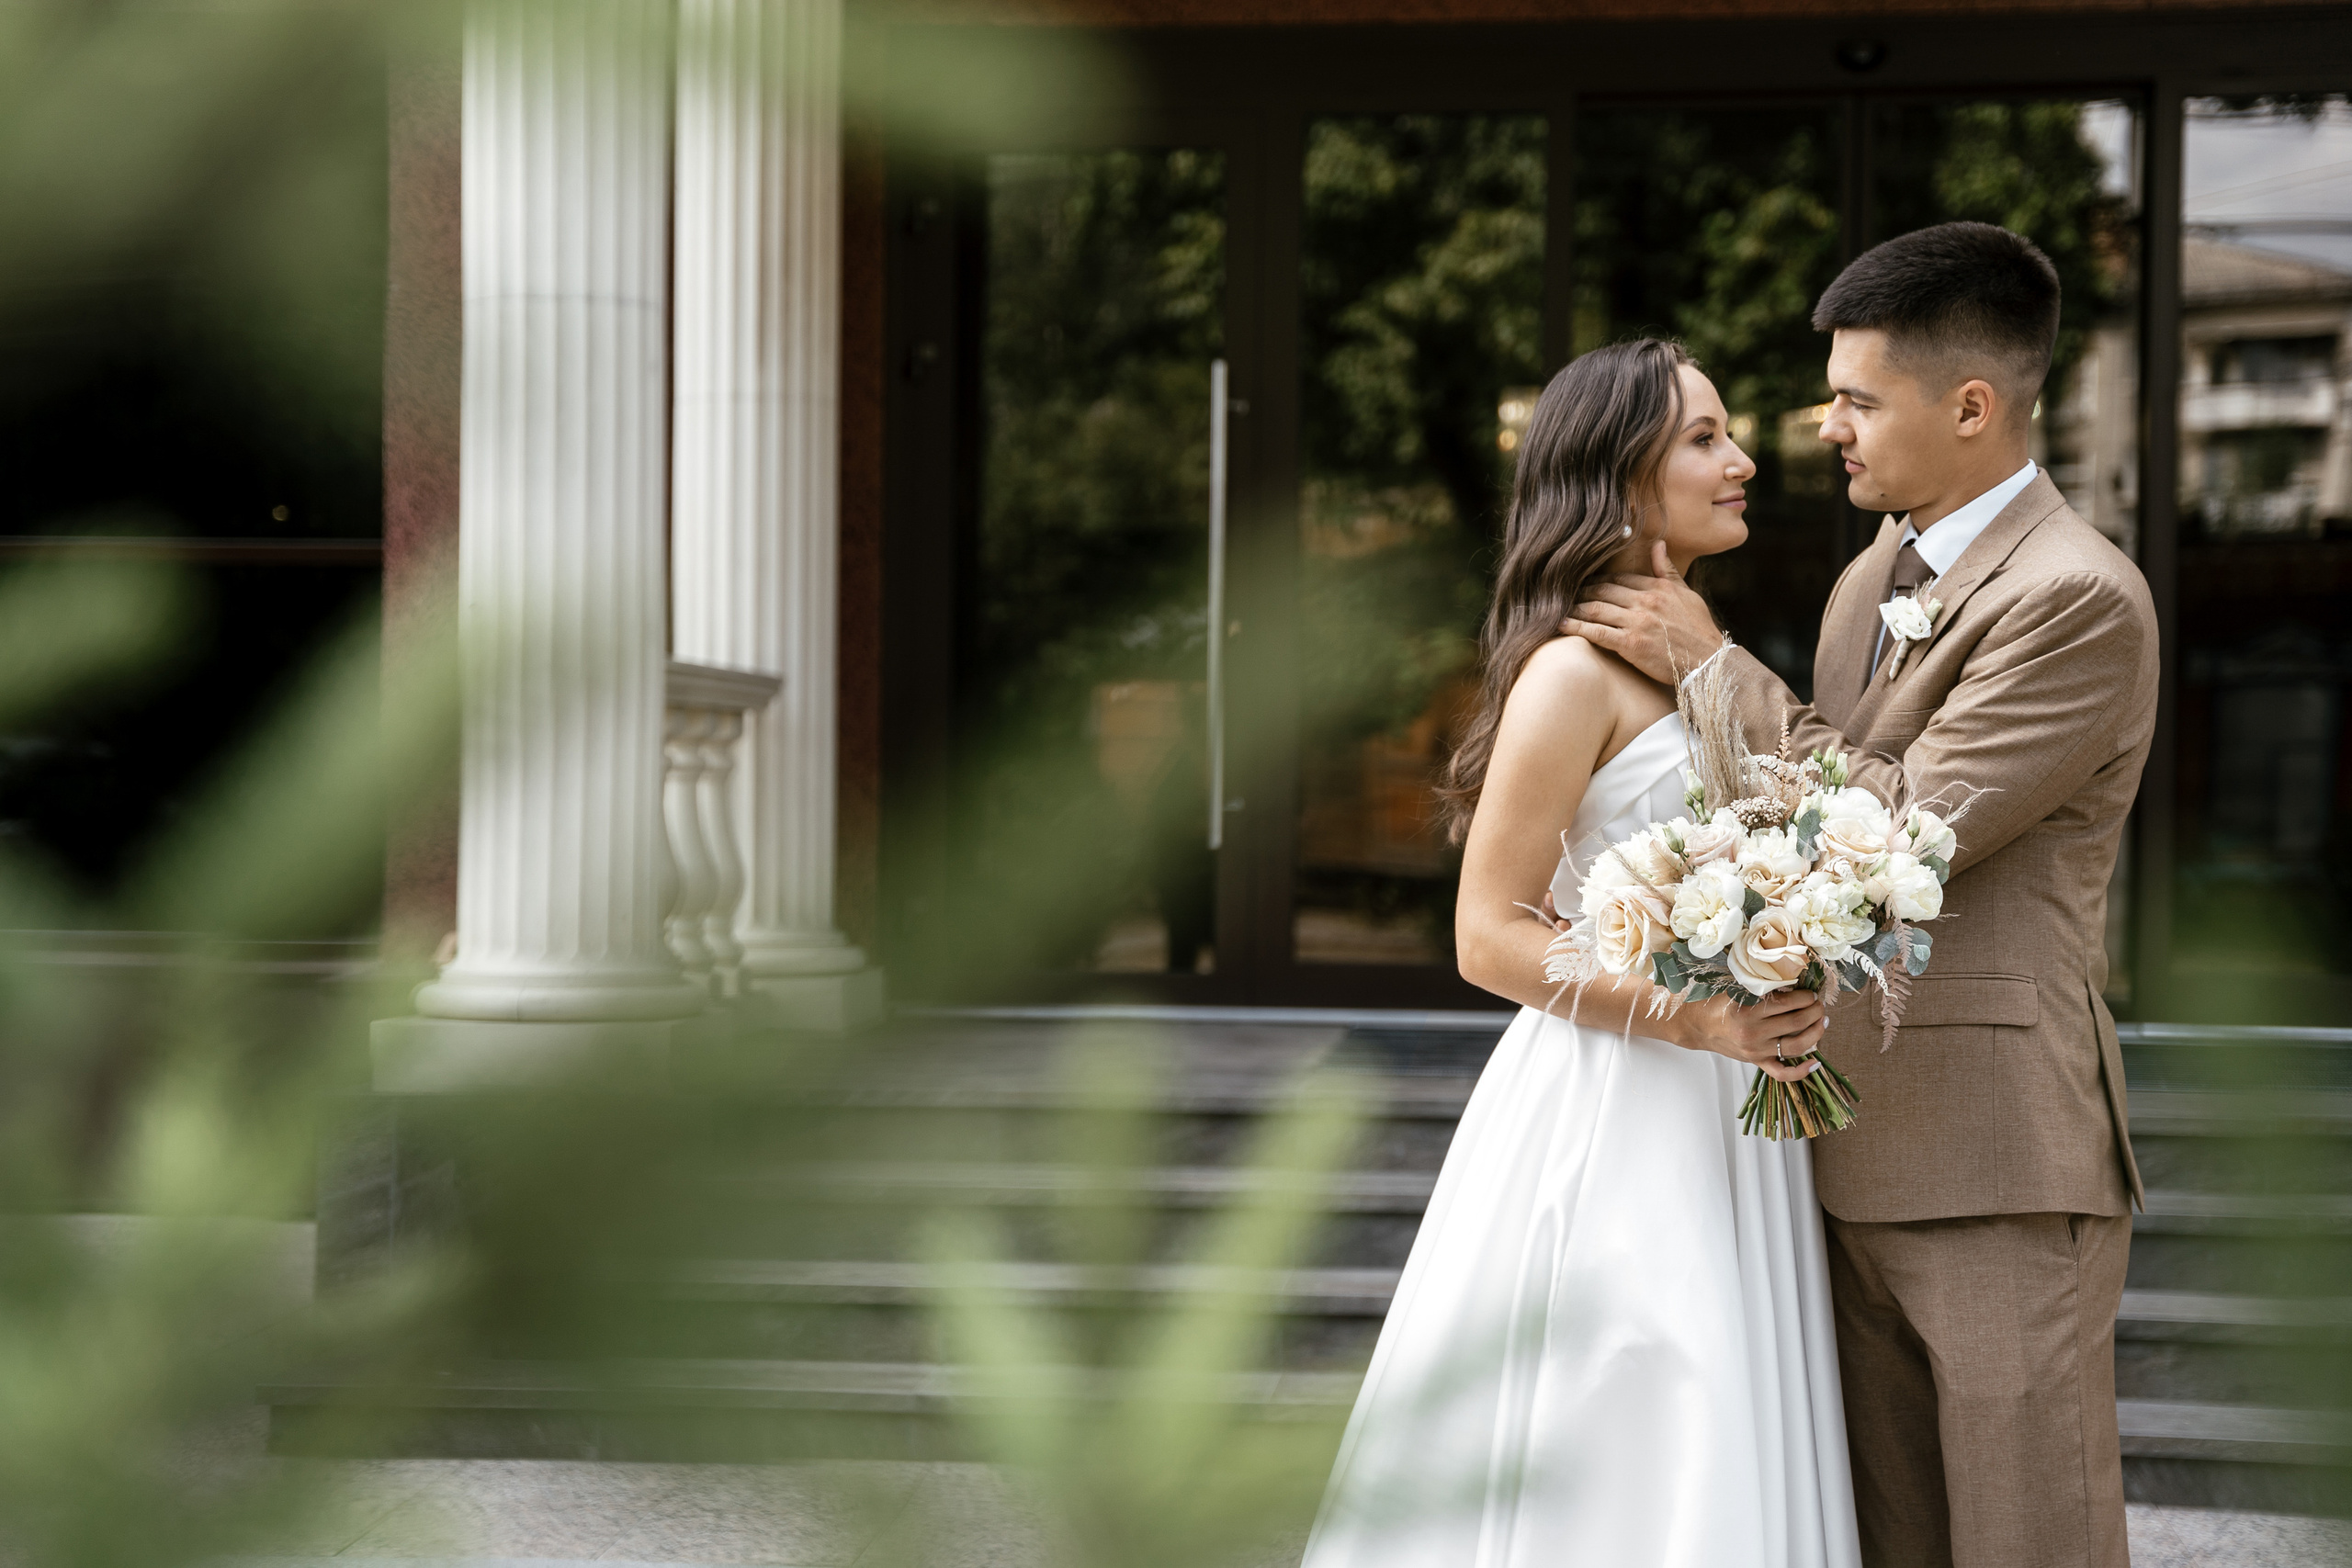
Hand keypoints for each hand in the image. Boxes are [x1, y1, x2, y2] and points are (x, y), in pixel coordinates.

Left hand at [1559, 541, 1725, 686]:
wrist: (1708, 662)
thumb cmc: (1699, 630)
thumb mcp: (1687, 594)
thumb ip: (1667, 570)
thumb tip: (1658, 544)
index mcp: (1658, 588)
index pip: (1620, 577)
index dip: (1599, 579)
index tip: (1585, 582)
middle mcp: (1645, 601)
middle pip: (1603, 590)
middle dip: (1581, 591)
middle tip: (1564, 593)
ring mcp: (1637, 622)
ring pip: (1596, 608)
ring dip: (1575, 607)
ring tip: (1558, 608)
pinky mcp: (1630, 643)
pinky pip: (1596, 632)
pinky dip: (1576, 627)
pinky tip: (1561, 625)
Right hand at [1665, 987, 1826, 1082]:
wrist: (1697, 1026)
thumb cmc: (1716, 1004)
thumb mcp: (1736, 989)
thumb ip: (1762, 987)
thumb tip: (1794, 982)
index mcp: (1748, 1012)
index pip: (1788, 1003)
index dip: (1806, 996)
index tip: (1811, 992)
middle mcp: (1754, 1034)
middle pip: (1797, 1022)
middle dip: (1815, 1010)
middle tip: (1819, 1003)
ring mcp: (1757, 1051)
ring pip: (1797, 1045)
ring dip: (1816, 1032)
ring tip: (1822, 1021)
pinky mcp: (1757, 1062)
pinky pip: (1782, 1073)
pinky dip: (1802, 1071)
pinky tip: (1816, 1062)